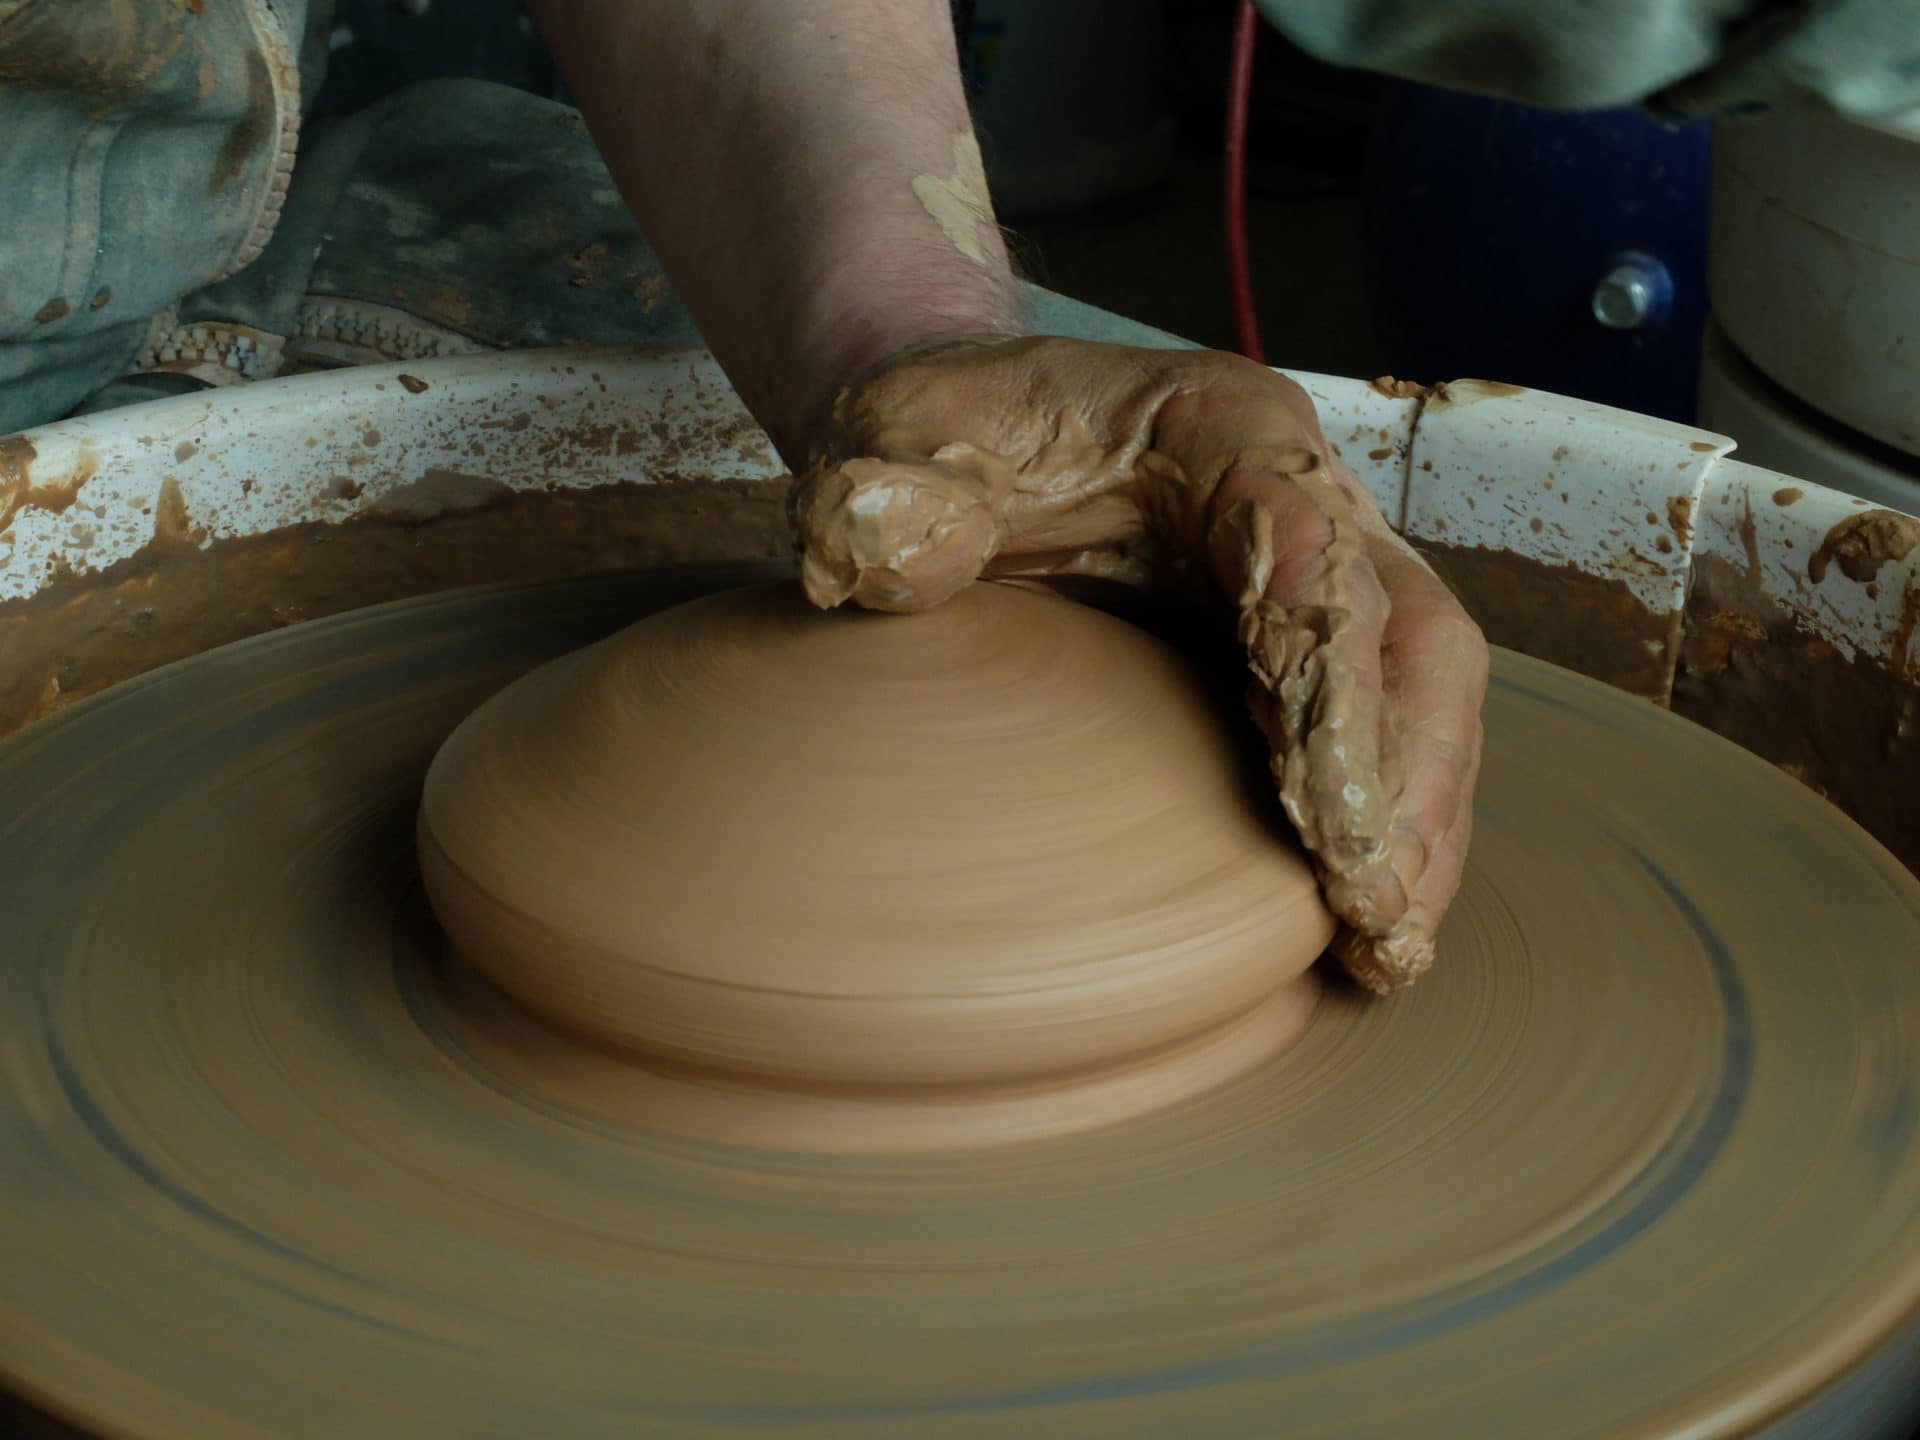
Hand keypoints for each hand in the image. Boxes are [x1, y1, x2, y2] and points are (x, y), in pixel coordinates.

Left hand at [790, 336, 1488, 991]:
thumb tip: (904, 564)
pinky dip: (1387, 818)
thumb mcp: (894, 434)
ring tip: (1393, 937)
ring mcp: (1319, 565)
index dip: (1323, 666)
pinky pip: (1382, 721)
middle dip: (1404, 769)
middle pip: (1403, 626)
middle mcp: (1302, 489)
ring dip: (1417, 813)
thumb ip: (893, 488)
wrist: (962, 443)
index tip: (1323, 794)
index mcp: (1220, 425)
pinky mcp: (1302, 636)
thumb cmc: (944, 435)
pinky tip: (1369, 911)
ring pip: (1417, 685)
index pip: (1301, 538)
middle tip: (1381, 901)